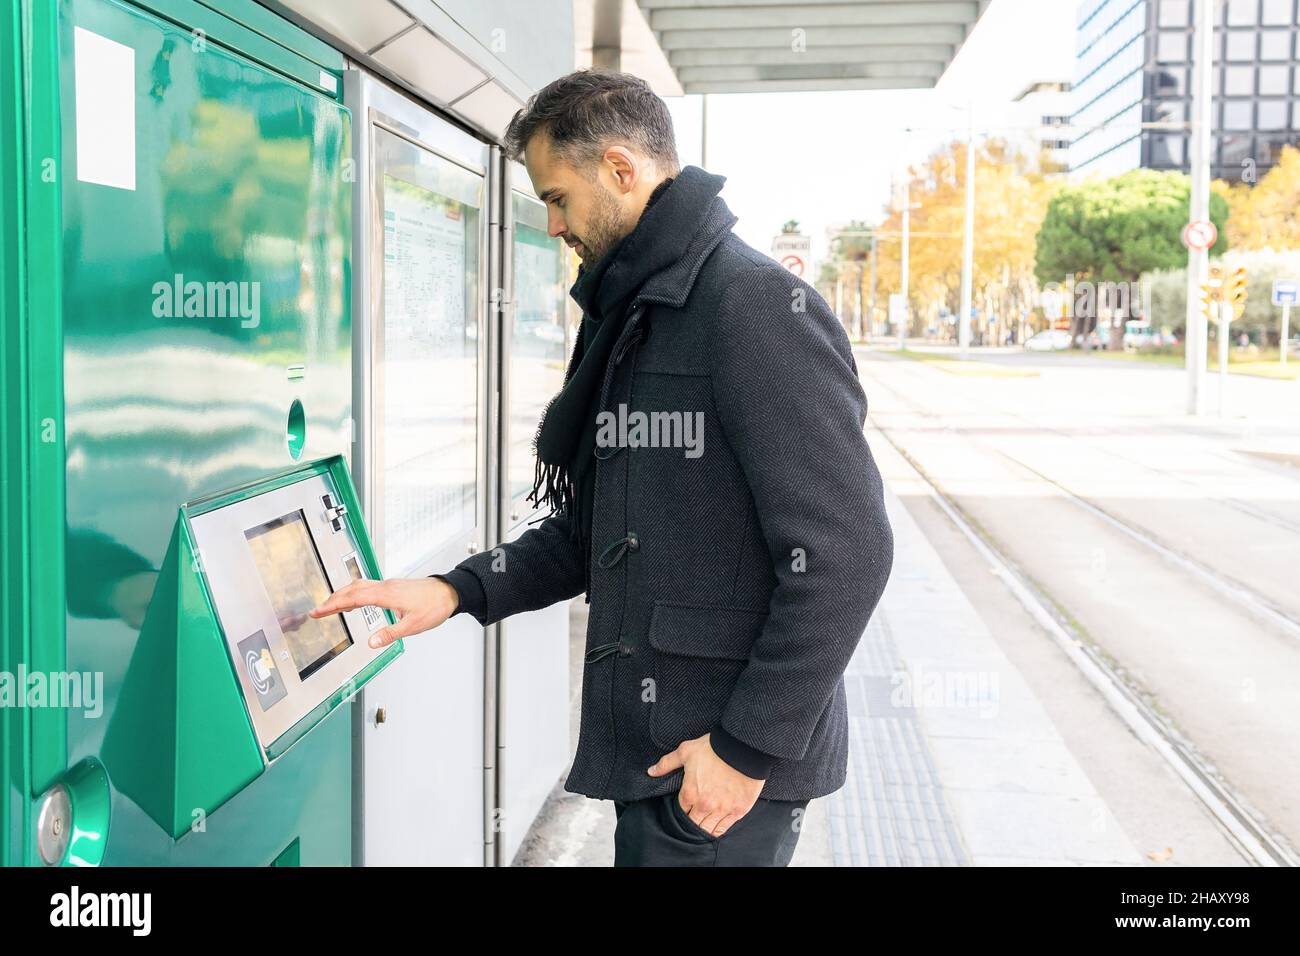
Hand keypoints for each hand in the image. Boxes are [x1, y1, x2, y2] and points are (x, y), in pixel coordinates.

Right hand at [309, 577, 459, 648]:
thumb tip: (372, 642)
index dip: (333, 605)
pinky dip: (355, 593)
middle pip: (352, 589)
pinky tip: (354, 601)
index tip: (318, 611)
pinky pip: (367, 587)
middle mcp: (385, 587)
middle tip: (317, 611)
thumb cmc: (434, 606)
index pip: (353, 598)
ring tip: (330, 606)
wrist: (449, 592)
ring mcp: (388, 585)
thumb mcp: (412, 626)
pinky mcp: (393, 587)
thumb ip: (390, 634)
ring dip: (343, 595)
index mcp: (386, 595)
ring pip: (359, 586)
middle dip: (332, 599)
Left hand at [646, 732, 764, 836]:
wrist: (743, 747)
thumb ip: (667, 763)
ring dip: (703, 829)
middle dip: (690, 822)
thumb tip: (651, 772)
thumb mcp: (686, 751)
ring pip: (707, 830)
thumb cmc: (714, 748)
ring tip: (702, 825)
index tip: (684, 808)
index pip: (680, 812)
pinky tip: (714, 828)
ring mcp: (722, 810)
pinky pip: (724, 828)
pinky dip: (718, 830)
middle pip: (692, 825)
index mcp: (690, 793)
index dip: (681, 810)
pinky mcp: (738, 810)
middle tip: (692, 818)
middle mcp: (704, 805)